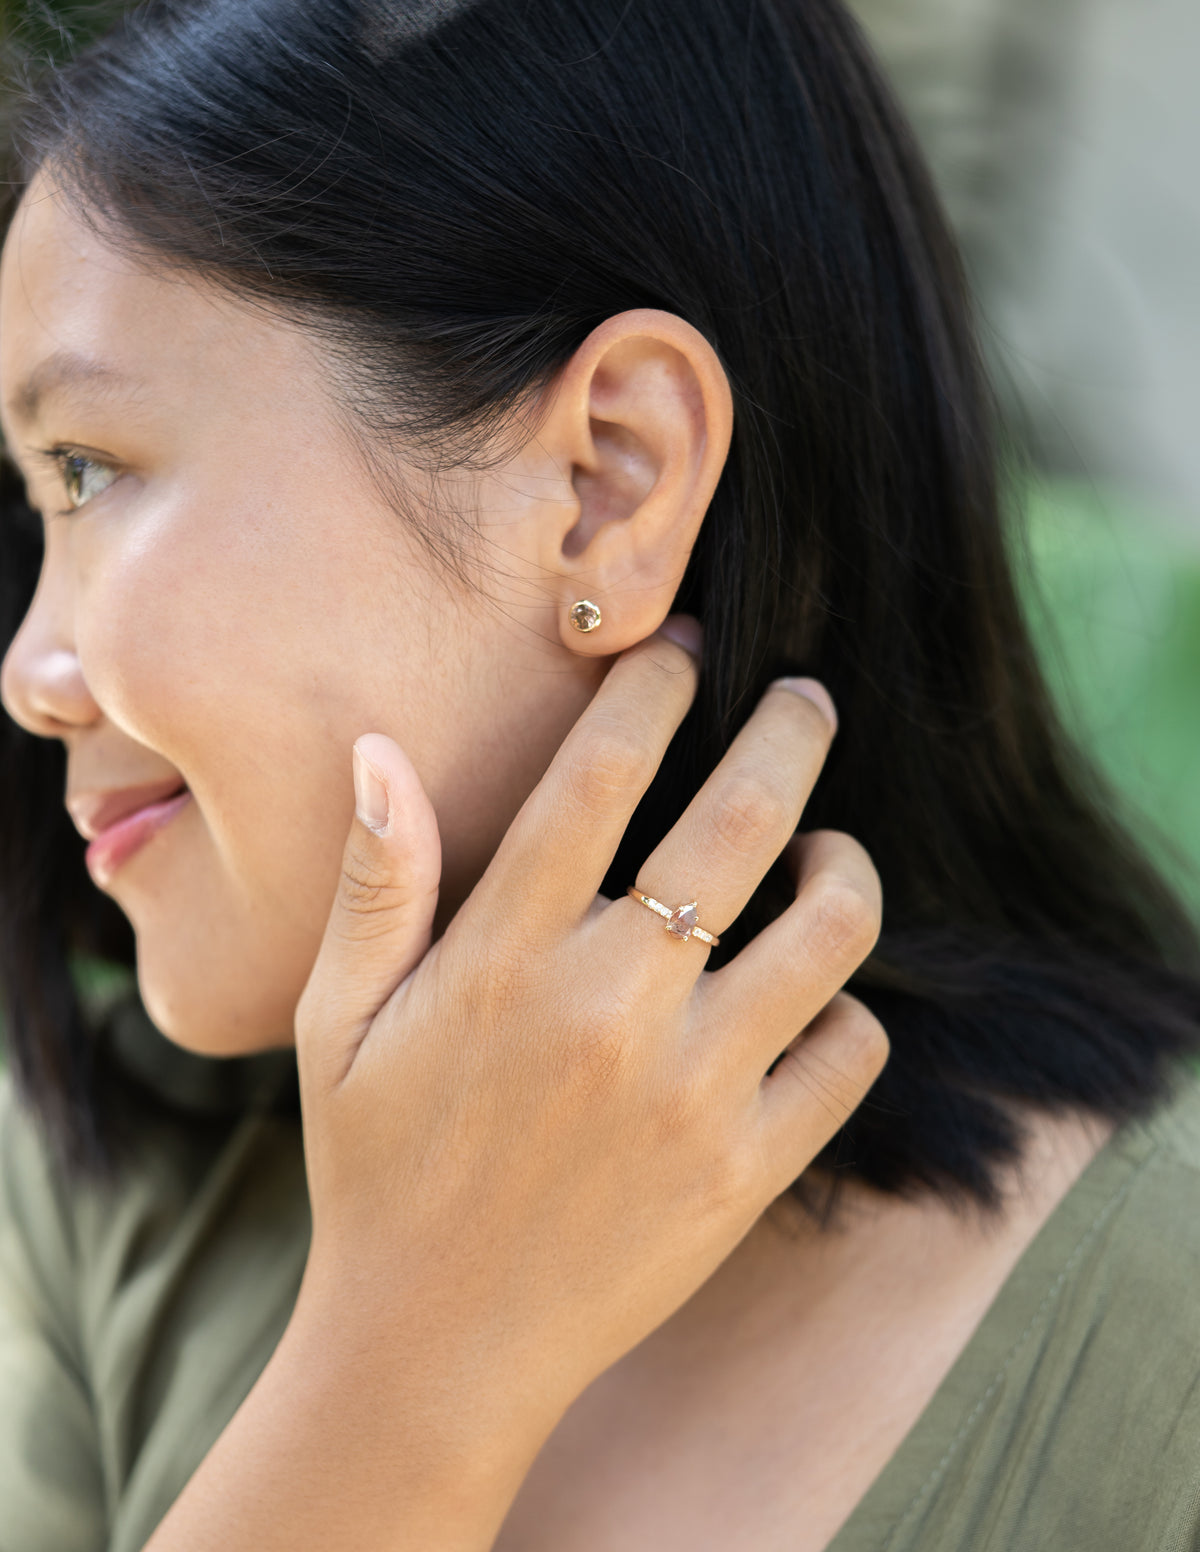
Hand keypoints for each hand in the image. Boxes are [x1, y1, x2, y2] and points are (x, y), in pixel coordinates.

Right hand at [292, 624, 886, 1468]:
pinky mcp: (746, 1167)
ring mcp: (692, 1089)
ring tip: (830, 850)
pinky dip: (849, 1009)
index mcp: (506, 956)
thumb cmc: (376, 1171)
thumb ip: (374, 884)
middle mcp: (610, 1005)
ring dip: (844, 866)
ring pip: (827, 929)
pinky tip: (813, 996)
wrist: (434, 1351)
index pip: (604, 772)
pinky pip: (849, 1053)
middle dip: (791, 730)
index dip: (657, 689)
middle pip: (742, 819)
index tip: (686, 650)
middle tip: (807, 697)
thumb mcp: (335, 1025)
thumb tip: (381, 750)